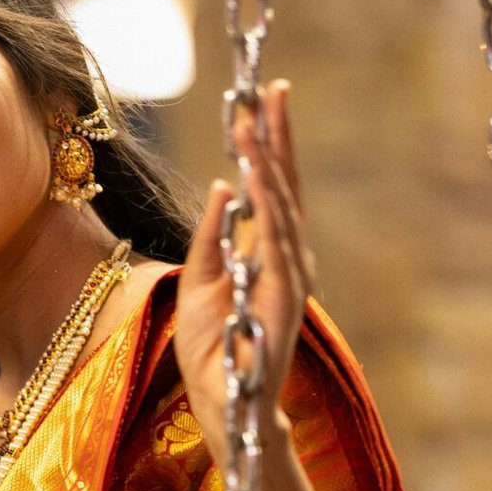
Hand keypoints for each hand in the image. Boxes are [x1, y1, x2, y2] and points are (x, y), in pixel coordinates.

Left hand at [175, 78, 313, 462]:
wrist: (224, 401)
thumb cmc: (214, 349)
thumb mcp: (201, 280)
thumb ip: (213, 235)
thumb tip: (225, 185)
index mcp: (268, 252)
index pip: (270, 188)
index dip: (268, 143)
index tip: (262, 98)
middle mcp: (287, 259)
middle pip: (283, 186)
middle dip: (276, 137)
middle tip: (270, 89)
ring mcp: (290, 277)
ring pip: (280, 207)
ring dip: (268, 161)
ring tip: (255, 120)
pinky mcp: (284, 299)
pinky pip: (276, 244)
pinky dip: (267, 208)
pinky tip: (257, 176)